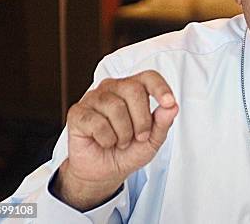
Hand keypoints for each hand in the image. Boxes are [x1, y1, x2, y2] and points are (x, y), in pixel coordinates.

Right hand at [54, 70, 178, 209]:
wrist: (104, 171)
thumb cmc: (128, 150)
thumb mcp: (152, 141)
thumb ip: (163, 123)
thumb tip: (172, 107)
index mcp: (134, 89)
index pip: (149, 77)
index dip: (160, 87)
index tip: (169, 103)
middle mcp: (113, 88)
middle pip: (134, 90)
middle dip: (142, 120)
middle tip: (139, 137)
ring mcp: (93, 98)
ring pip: (116, 107)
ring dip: (123, 133)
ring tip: (120, 141)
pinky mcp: (77, 113)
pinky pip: (97, 122)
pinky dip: (106, 139)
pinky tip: (104, 142)